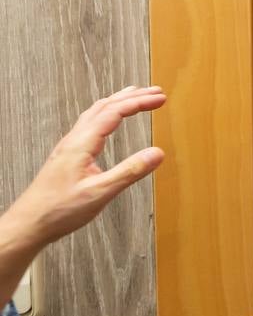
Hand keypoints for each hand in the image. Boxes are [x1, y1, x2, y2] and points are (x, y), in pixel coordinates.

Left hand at [5, 86, 166, 247]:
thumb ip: (130, 172)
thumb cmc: (58, 210)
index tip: (160, 98)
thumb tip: (157, 153)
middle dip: (131, 97)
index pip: (114, 112)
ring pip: (94, 113)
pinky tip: (109, 121)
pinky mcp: (67, 155)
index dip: (139, 102)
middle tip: (155, 92)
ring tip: (134, 96)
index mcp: (81, 144)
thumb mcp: (100, 193)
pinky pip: (88, 124)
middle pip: (104, 107)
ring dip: (117, 102)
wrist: (29, 224)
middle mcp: (73, 140)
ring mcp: (68, 147)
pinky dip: (105, 114)